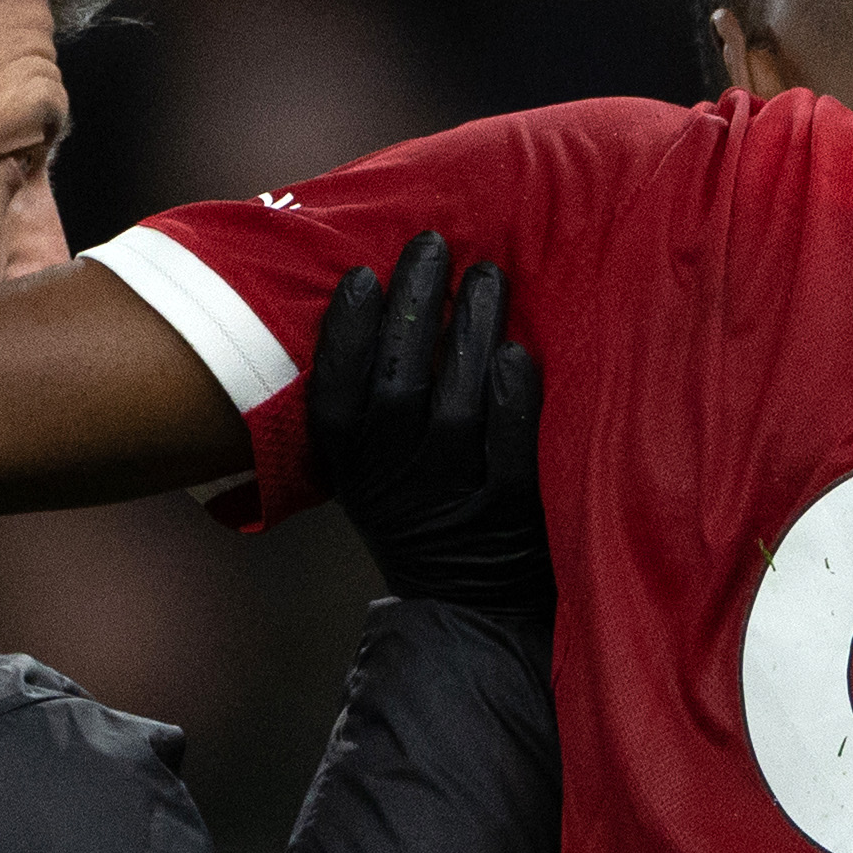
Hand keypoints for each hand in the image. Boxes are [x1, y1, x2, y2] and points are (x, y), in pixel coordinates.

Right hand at [308, 232, 547, 618]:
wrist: (471, 607)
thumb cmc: (422, 509)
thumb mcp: (374, 471)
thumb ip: (371, 402)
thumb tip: (377, 293)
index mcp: (351, 469)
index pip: (335, 395)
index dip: (344, 334)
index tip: (360, 275)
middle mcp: (395, 484)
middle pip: (398, 386)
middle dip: (414, 308)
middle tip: (434, 245)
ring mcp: (453, 499)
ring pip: (456, 404)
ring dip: (470, 332)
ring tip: (486, 276)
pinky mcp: (510, 512)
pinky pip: (509, 443)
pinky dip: (512, 394)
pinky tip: (517, 350)